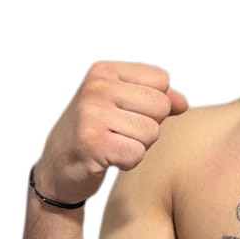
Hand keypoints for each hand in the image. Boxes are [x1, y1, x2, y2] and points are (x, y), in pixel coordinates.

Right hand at [33, 61, 189, 204]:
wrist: (56, 167)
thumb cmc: (94, 132)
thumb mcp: (121, 104)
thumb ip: (155, 98)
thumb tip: (183, 102)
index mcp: (104, 70)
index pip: (160, 78)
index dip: (154, 101)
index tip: (128, 111)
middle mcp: (96, 88)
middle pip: (160, 105)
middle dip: (148, 125)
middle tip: (120, 132)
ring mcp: (92, 114)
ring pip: (152, 132)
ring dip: (138, 145)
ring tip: (113, 143)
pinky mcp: (93, 143)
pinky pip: (137, 154)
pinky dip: (128, 161)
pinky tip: (108, 157)